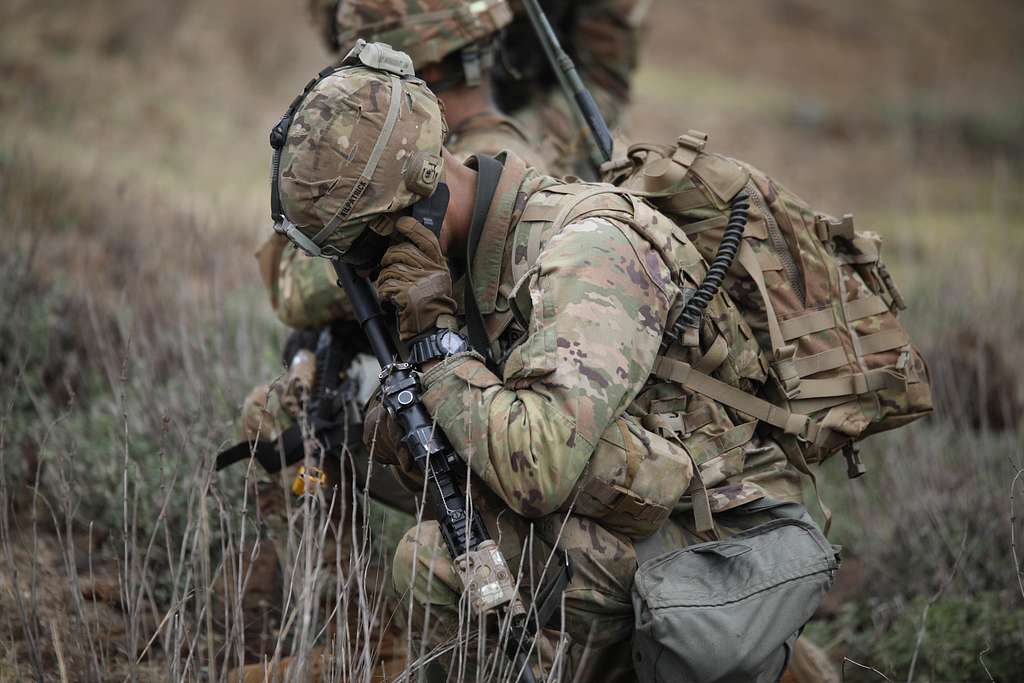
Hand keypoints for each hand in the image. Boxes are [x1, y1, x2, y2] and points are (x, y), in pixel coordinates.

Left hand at [375, 216, 455, 340]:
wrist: (432, 329)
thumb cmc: (429, 305)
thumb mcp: (434, 280)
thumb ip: (422, 263)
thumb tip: (399, 244)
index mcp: (439, 265)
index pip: (427, 238)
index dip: (412, 228)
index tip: (400, 223)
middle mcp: (432, 270)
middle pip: (402, 251)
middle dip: (388, 259)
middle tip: (387, 268)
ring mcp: (420, 281)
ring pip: (390, 268)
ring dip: (385, 280)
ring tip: (392, 291)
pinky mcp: (407, 293)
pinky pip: (386, 285)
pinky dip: (383, 293)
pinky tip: (390, 300)